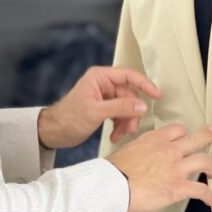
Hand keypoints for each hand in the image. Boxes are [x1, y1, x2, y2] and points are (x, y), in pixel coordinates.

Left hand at [37, 66, 160, 149]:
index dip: (144, 84)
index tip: (156, 95)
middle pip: (130, 95)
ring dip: (126, 122)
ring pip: (127, 107)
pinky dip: (120, 126)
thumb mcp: (96, 112)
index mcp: (100, 77)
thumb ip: (120, 107)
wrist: (54, 132)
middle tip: (130, 128)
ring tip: (120, 135)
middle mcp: (104, 84)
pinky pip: (121, 114)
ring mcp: (105, 97)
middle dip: (131, 113)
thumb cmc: (68, 118)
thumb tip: (142, 105)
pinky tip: (114, 136)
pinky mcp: (105, 108)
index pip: (128, 75)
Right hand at [107, 123, 211, 211]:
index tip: (184, 136)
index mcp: (153, 140)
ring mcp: (175, 168)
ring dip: (211, 166)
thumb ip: (136, 153)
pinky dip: (207, 195)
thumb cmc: (111, 173)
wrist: (111, 186)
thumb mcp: (124, 152)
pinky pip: (201, 190)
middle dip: (206, 136)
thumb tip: (133, 160)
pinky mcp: (178, 187)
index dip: (183, 134)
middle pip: (195, 139)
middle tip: (211, 134)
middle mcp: (168, 151)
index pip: (175, 130)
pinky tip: (209, 199)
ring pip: (204, 161)